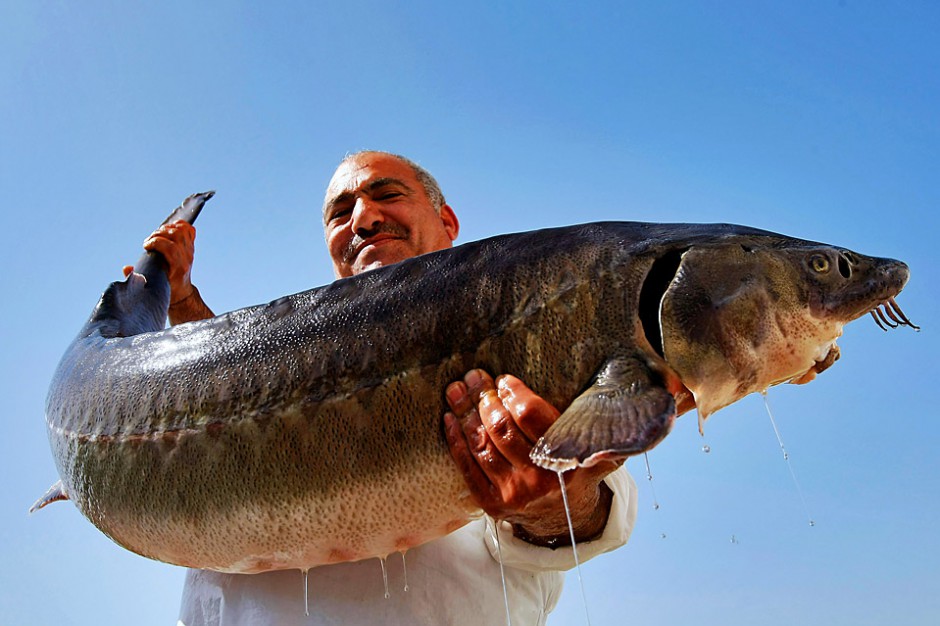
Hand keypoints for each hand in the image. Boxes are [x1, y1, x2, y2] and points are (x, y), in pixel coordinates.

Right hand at [122, 220, 212, 323]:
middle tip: (149, 241)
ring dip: (166, 228)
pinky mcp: (191, 246)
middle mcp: (187, 258)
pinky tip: (167, 230)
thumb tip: (127, 268)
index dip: (157, 243)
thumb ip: (136, 279)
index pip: (172, 248)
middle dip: (159, 234)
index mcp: (178, 268)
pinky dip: (178, 225)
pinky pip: (189, 230)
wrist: (181, 292)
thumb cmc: (164, 289)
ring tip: (156, 235)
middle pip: (176, 235)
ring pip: (182, 230)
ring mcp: (190, 251)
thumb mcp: (150, 287)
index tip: (146, 246)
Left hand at [443, 369, 618, 545]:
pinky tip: (449, 417)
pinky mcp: (491, 504)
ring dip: (464, 413)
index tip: (505, 379)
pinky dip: (456, 441)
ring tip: (456, 389)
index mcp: (566, 463)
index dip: (515, 395)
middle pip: (502, 429)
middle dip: (485, 398)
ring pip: (482, 445)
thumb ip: (610, 433)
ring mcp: (512, 494)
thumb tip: (649, 403)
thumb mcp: (601, 456)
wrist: (564, 520)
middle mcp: (538, 480)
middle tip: (475, 375)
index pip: (533, 419)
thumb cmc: (578, 473)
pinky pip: (468, 468)